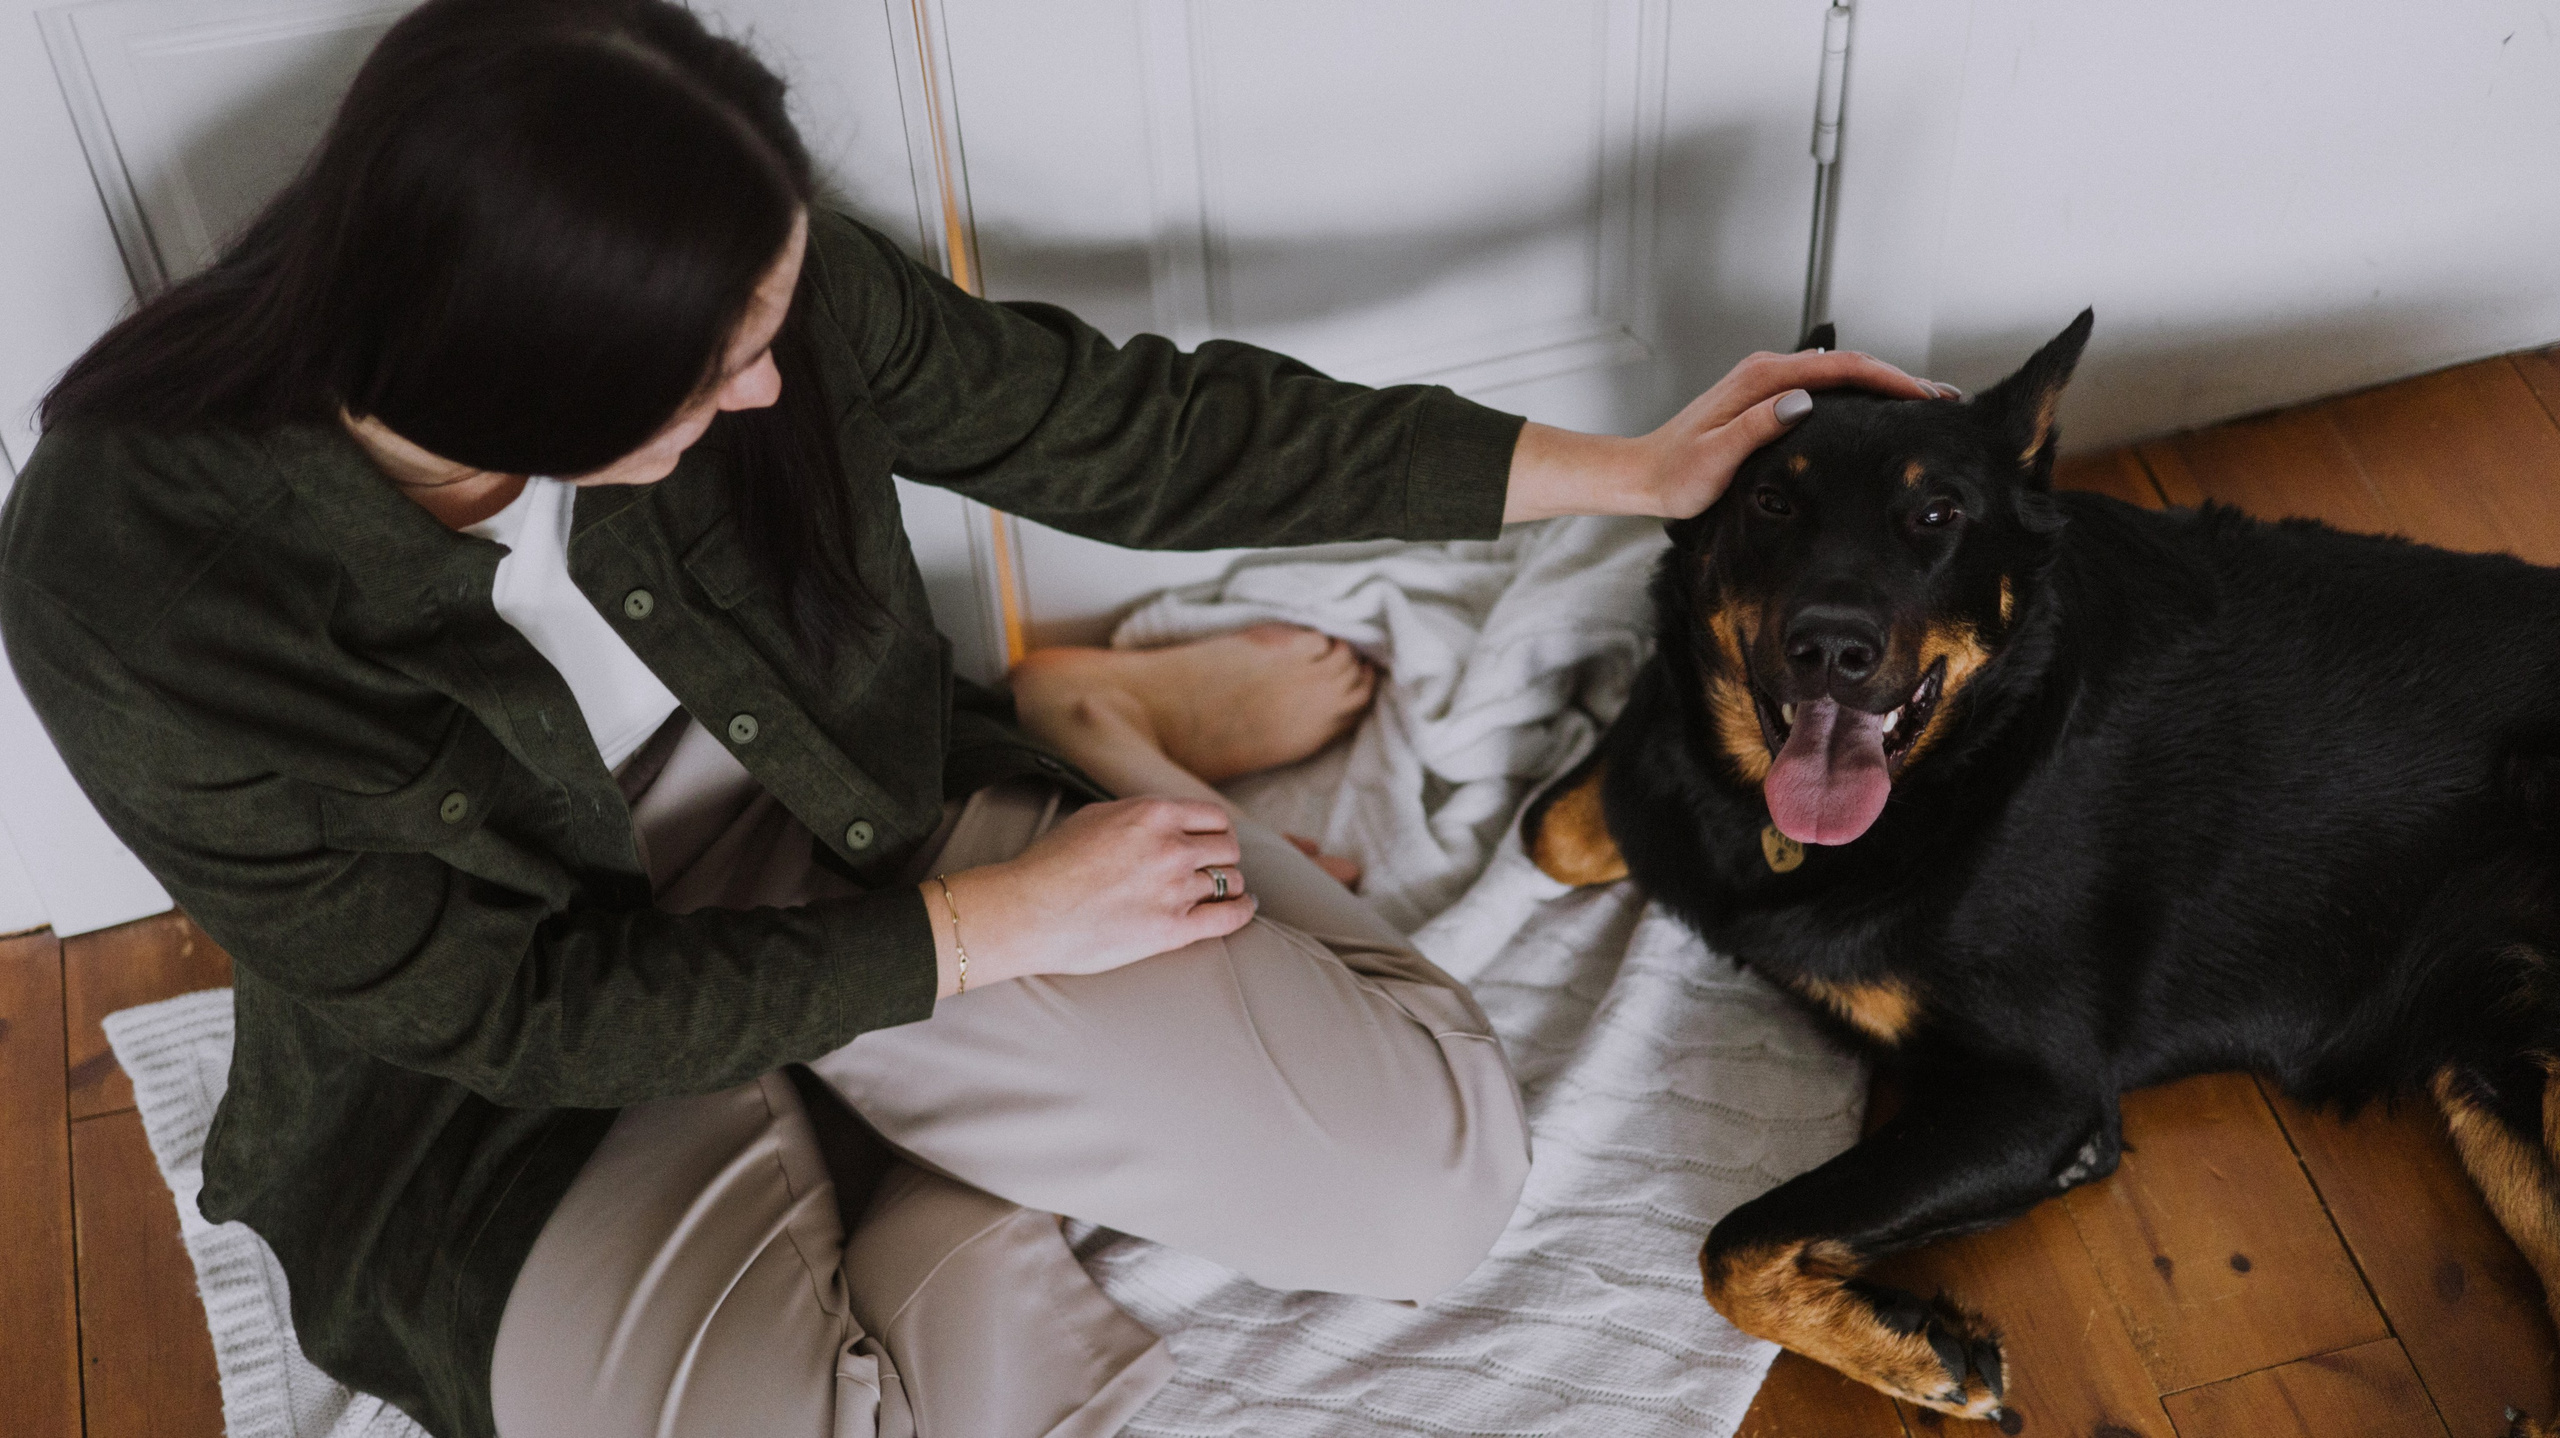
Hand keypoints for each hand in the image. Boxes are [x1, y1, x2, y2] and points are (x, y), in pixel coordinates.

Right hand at [922, 797, 1255, 995]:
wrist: (1027, 911)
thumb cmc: (1050, 865)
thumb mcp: (1095, 816)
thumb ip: (1137, 814)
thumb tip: (1161, 818)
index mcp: (1153, 814)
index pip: (1213, 818)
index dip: (1216, 831)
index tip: (1213, 842)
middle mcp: (1172, 848)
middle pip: (1228, 848)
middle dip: (1224, 857)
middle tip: (1216, 868)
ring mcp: (1175, 889)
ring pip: (1230, 881)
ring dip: (1229, 885)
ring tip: (1226, 891)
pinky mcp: (1173, 929)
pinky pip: (1230, 917)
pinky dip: (1243, 911)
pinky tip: (1244, 909)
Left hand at [1502, 347, 1953, 523]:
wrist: (1643, 476)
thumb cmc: (1677, 476)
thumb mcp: (1716, 458)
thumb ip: (1758, 427)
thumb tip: (1804, 402)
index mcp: (1762, 379)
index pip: (1841, 368)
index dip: (1889, 378)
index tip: (1925, 395)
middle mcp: (1767, 371)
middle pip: (1848, 364)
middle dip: (1897, 377)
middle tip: (1943, 399)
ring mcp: (1767, 382)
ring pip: (1838, 375)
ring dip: (1881, 385)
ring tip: (1924, 404)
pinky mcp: (1766, 399)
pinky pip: (1824, 389)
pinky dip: (1857, 394)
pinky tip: (1876, 416)